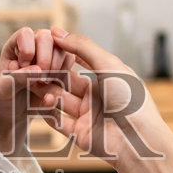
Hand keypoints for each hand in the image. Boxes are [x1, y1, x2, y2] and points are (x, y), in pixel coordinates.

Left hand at [0, 26, 75, 154]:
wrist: (15, 111)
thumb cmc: (5, 97)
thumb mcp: (4, 90)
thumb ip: (16, 78)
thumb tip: (38, 69)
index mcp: (15, 45)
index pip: (25, 34)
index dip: (27, 50)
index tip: (23, 68)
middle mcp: (33, 44)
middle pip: (47, 37)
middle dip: (45, 60)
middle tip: (40, 80)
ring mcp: (49, 52)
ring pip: (62, 47)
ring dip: (56, 68)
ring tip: (44, 84)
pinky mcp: (61, 63)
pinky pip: (70, 60)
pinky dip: (64, 73)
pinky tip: (53, 86)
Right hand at [47, 32, 172, 167]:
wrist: (138, 139)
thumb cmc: (131, 100)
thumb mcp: (109, 65)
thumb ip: (84, 48)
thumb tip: (59, 33)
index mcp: (107, 78)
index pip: (80, 61)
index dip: (63, 53)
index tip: (46, 43)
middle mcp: (97, 96)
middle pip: (66, 81)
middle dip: (50, 72)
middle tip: (34, 64)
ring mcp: (87, 115)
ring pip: (59, 99)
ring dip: (46, 90)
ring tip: (34, 81)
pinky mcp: (79, 133)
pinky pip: (58, 121)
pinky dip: (47, 111)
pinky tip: (40, 100)